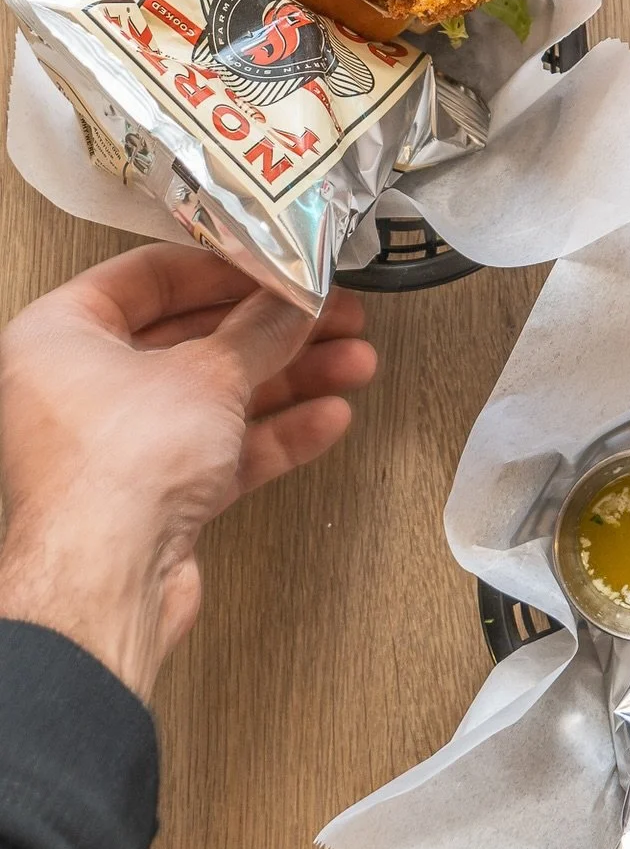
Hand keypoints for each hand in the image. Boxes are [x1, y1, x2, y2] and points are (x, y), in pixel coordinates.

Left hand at [0, 245, 375, 701]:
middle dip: (273, 331)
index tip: (275, 265)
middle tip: (326, 315)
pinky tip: (326, 418)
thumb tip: (295, 303)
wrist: (107, 582)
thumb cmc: (113, 472)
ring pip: (215, 397)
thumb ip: (261, 329)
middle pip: (192, 339)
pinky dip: (274, 433)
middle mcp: (79, 389)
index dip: (224, 267)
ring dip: (289, 380)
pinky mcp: (151, 497)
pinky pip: (220, 450)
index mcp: (59, 337)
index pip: (148, 277)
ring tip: (351, 362)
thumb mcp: (209, 371)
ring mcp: (117, 447)